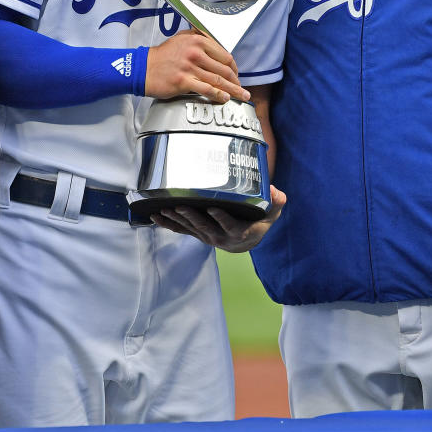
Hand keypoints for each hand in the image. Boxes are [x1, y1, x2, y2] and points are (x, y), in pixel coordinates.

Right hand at [146, 29, 247, 103]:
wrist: (143, 68)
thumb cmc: (162, 56)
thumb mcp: (181, 38)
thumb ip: (198, 37)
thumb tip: (214, 42)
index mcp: (198, 41)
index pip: (224, 55)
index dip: (234, 67)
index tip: (236, 74)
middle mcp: (196, 53)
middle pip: (224, 69)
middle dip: (236, 81)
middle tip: (242, 88)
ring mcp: (190, 67)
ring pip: (218, 80)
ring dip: (233, 90)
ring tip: (242, 96)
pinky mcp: (184, 81)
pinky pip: (206, 89)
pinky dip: (218, 95)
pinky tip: (225, 99)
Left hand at [152, 186, 285, 252]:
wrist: (247, 240)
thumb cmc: (258, 221)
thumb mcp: (271, 213)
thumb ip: (276, 202)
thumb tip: (276, 191)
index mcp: (239, 232)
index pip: (230, 226)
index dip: (222, 219)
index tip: (213, 209)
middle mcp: (221, 237)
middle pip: (205, 227)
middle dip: (192, 217)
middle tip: (181, 206)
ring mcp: (207, 236)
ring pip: (191, 228)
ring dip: (177, 219)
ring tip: (165, 209)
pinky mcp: (197, 233)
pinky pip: (181, 230)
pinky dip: (168, 224)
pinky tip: (155, 216)